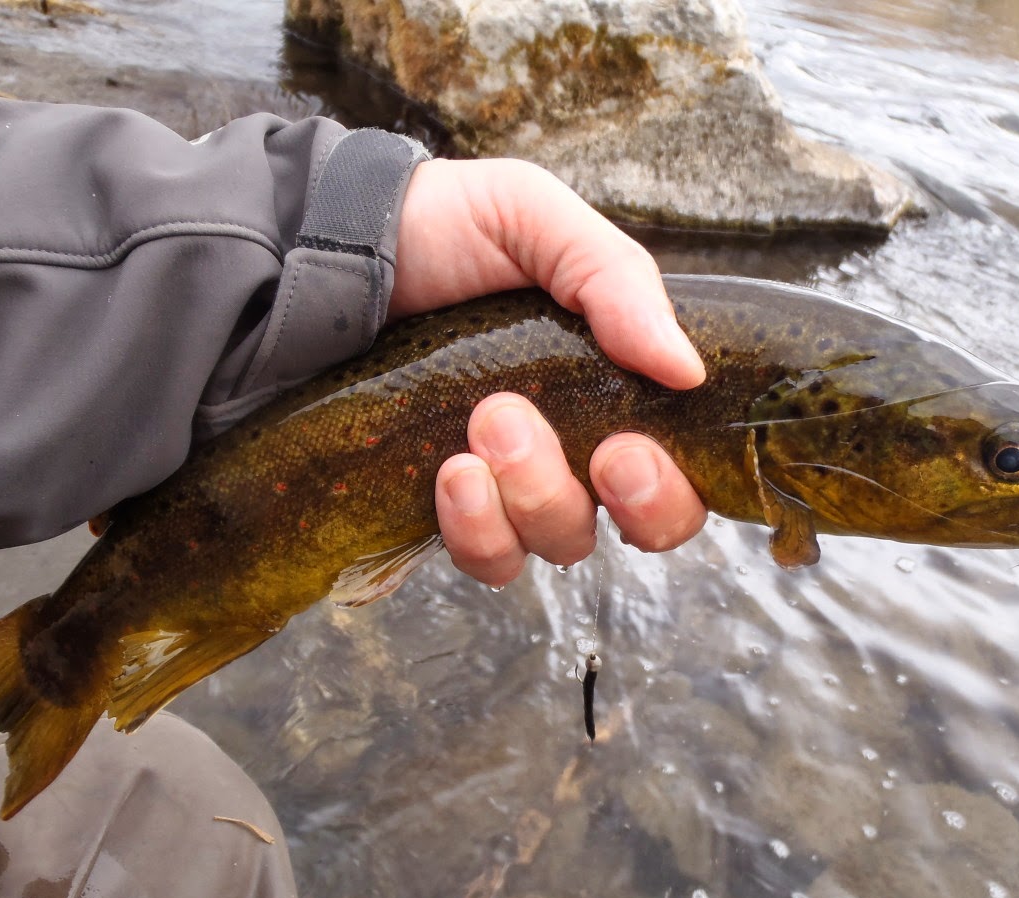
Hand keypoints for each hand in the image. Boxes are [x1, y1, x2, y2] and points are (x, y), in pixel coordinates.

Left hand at [390, 158, 708, 585]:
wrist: (331, 249)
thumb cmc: (443, 229)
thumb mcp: (535, 217)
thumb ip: (616, 279)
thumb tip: (687, 368)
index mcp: (619, 384)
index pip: (686, 469)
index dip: (676, 486)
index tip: (630, 449)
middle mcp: (579, 446)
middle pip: (643, 528)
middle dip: (631, 502)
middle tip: (596, 452)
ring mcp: (513, 487)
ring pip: (562, 542)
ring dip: (537, 496)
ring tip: (487, 423)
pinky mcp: (447, 510)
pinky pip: (488, 558)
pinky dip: (478, 529)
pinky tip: (451, 472)